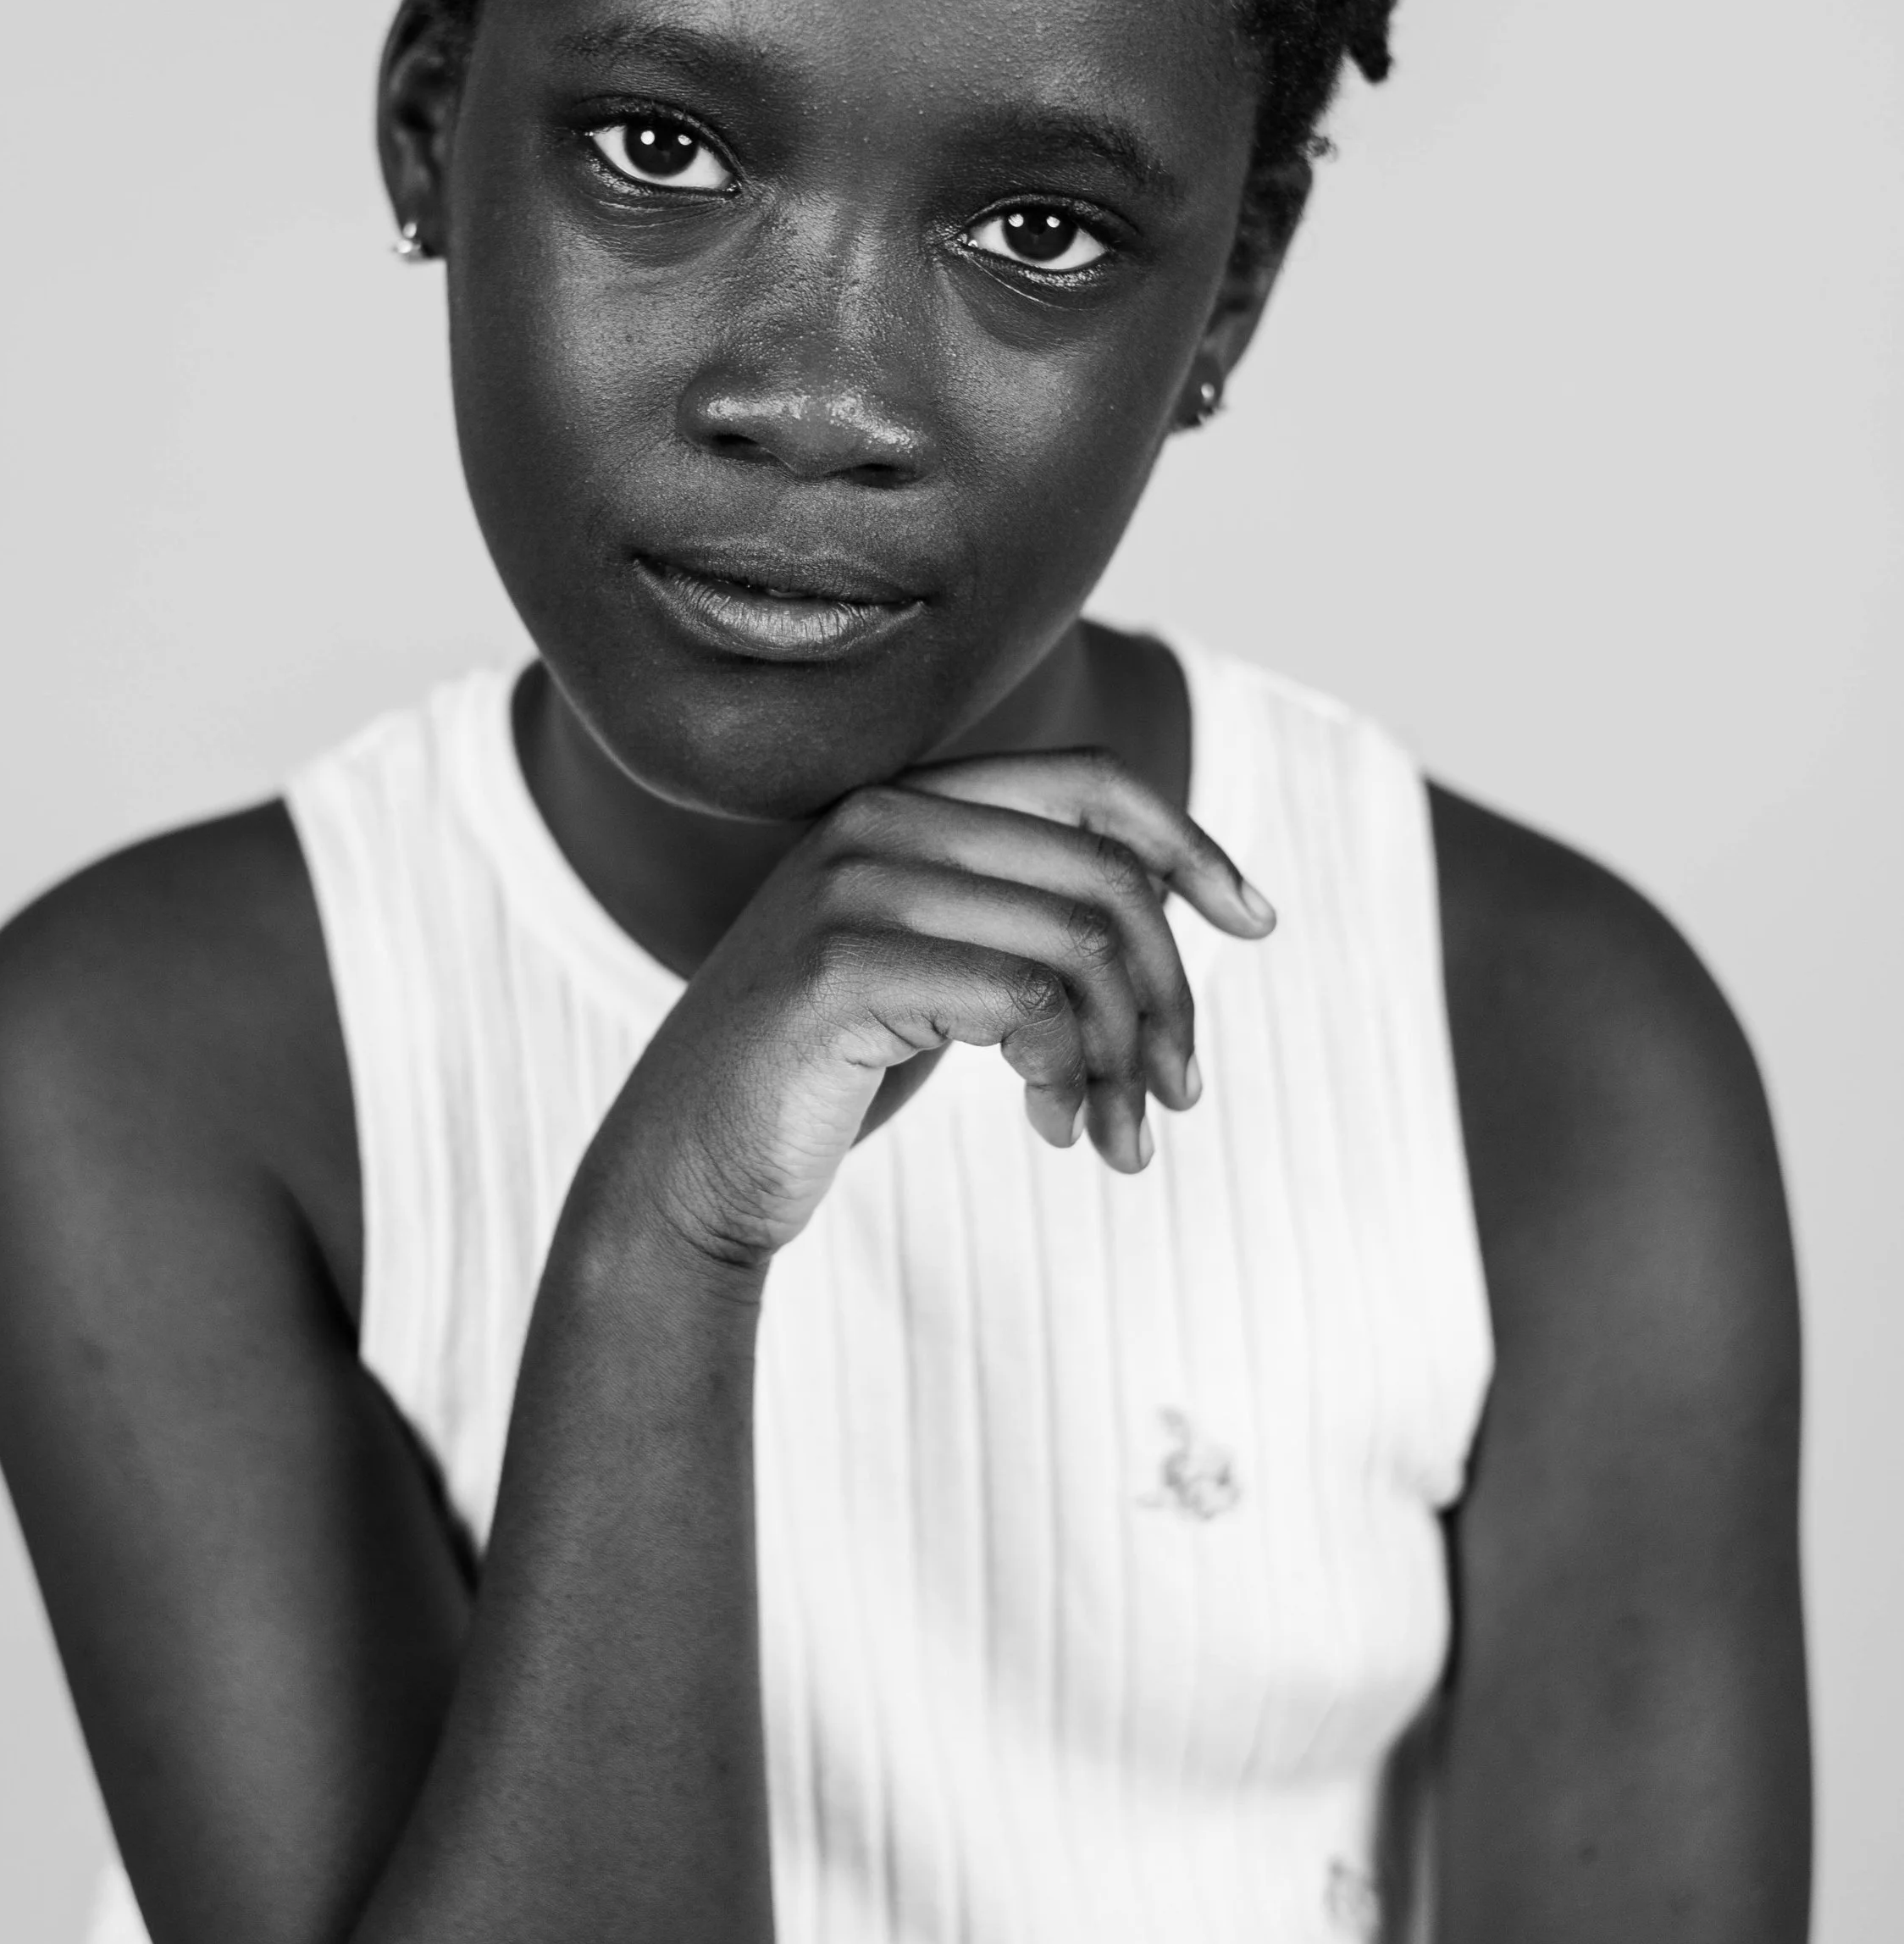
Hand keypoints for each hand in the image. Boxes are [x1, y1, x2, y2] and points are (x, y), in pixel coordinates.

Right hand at [599, 746, 1273, 1269]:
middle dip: (1170, 994)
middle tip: (1179, 1093)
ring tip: (1117, 1133)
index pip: (1091, 779)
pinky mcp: (840, 971)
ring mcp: (852, 888)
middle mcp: (876, 821)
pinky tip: (1053, 1126)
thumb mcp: (935, 969)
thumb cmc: (824, 1071)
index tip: (1256, 922)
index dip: (1191, 845)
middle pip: (1105, 877)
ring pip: (1082, 944)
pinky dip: (1068, 1073)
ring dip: (1126, 1056)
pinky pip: (1024, 1001)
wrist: (687, 1164)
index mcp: (903, 802)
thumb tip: (1170, 895)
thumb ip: (1021, 912)